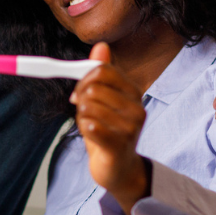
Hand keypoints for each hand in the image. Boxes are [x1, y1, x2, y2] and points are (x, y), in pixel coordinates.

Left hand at [72, 43, 149, 214]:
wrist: (119, 169)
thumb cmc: (109, 131)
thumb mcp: (104, 100)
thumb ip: (102, 74)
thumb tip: (101, 45)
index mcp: (133, 92)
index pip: (103, 71)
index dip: (83, 78)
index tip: (78, 91)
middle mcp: (136, 107)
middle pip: (93, 88)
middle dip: (79, 99)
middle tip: (82, 110)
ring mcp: (130, 127)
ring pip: (87, 107)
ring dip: (81, 117)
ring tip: (91, 127)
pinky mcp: (120, 144)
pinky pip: (90, 126)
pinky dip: (84, 129)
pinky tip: (92, 135)